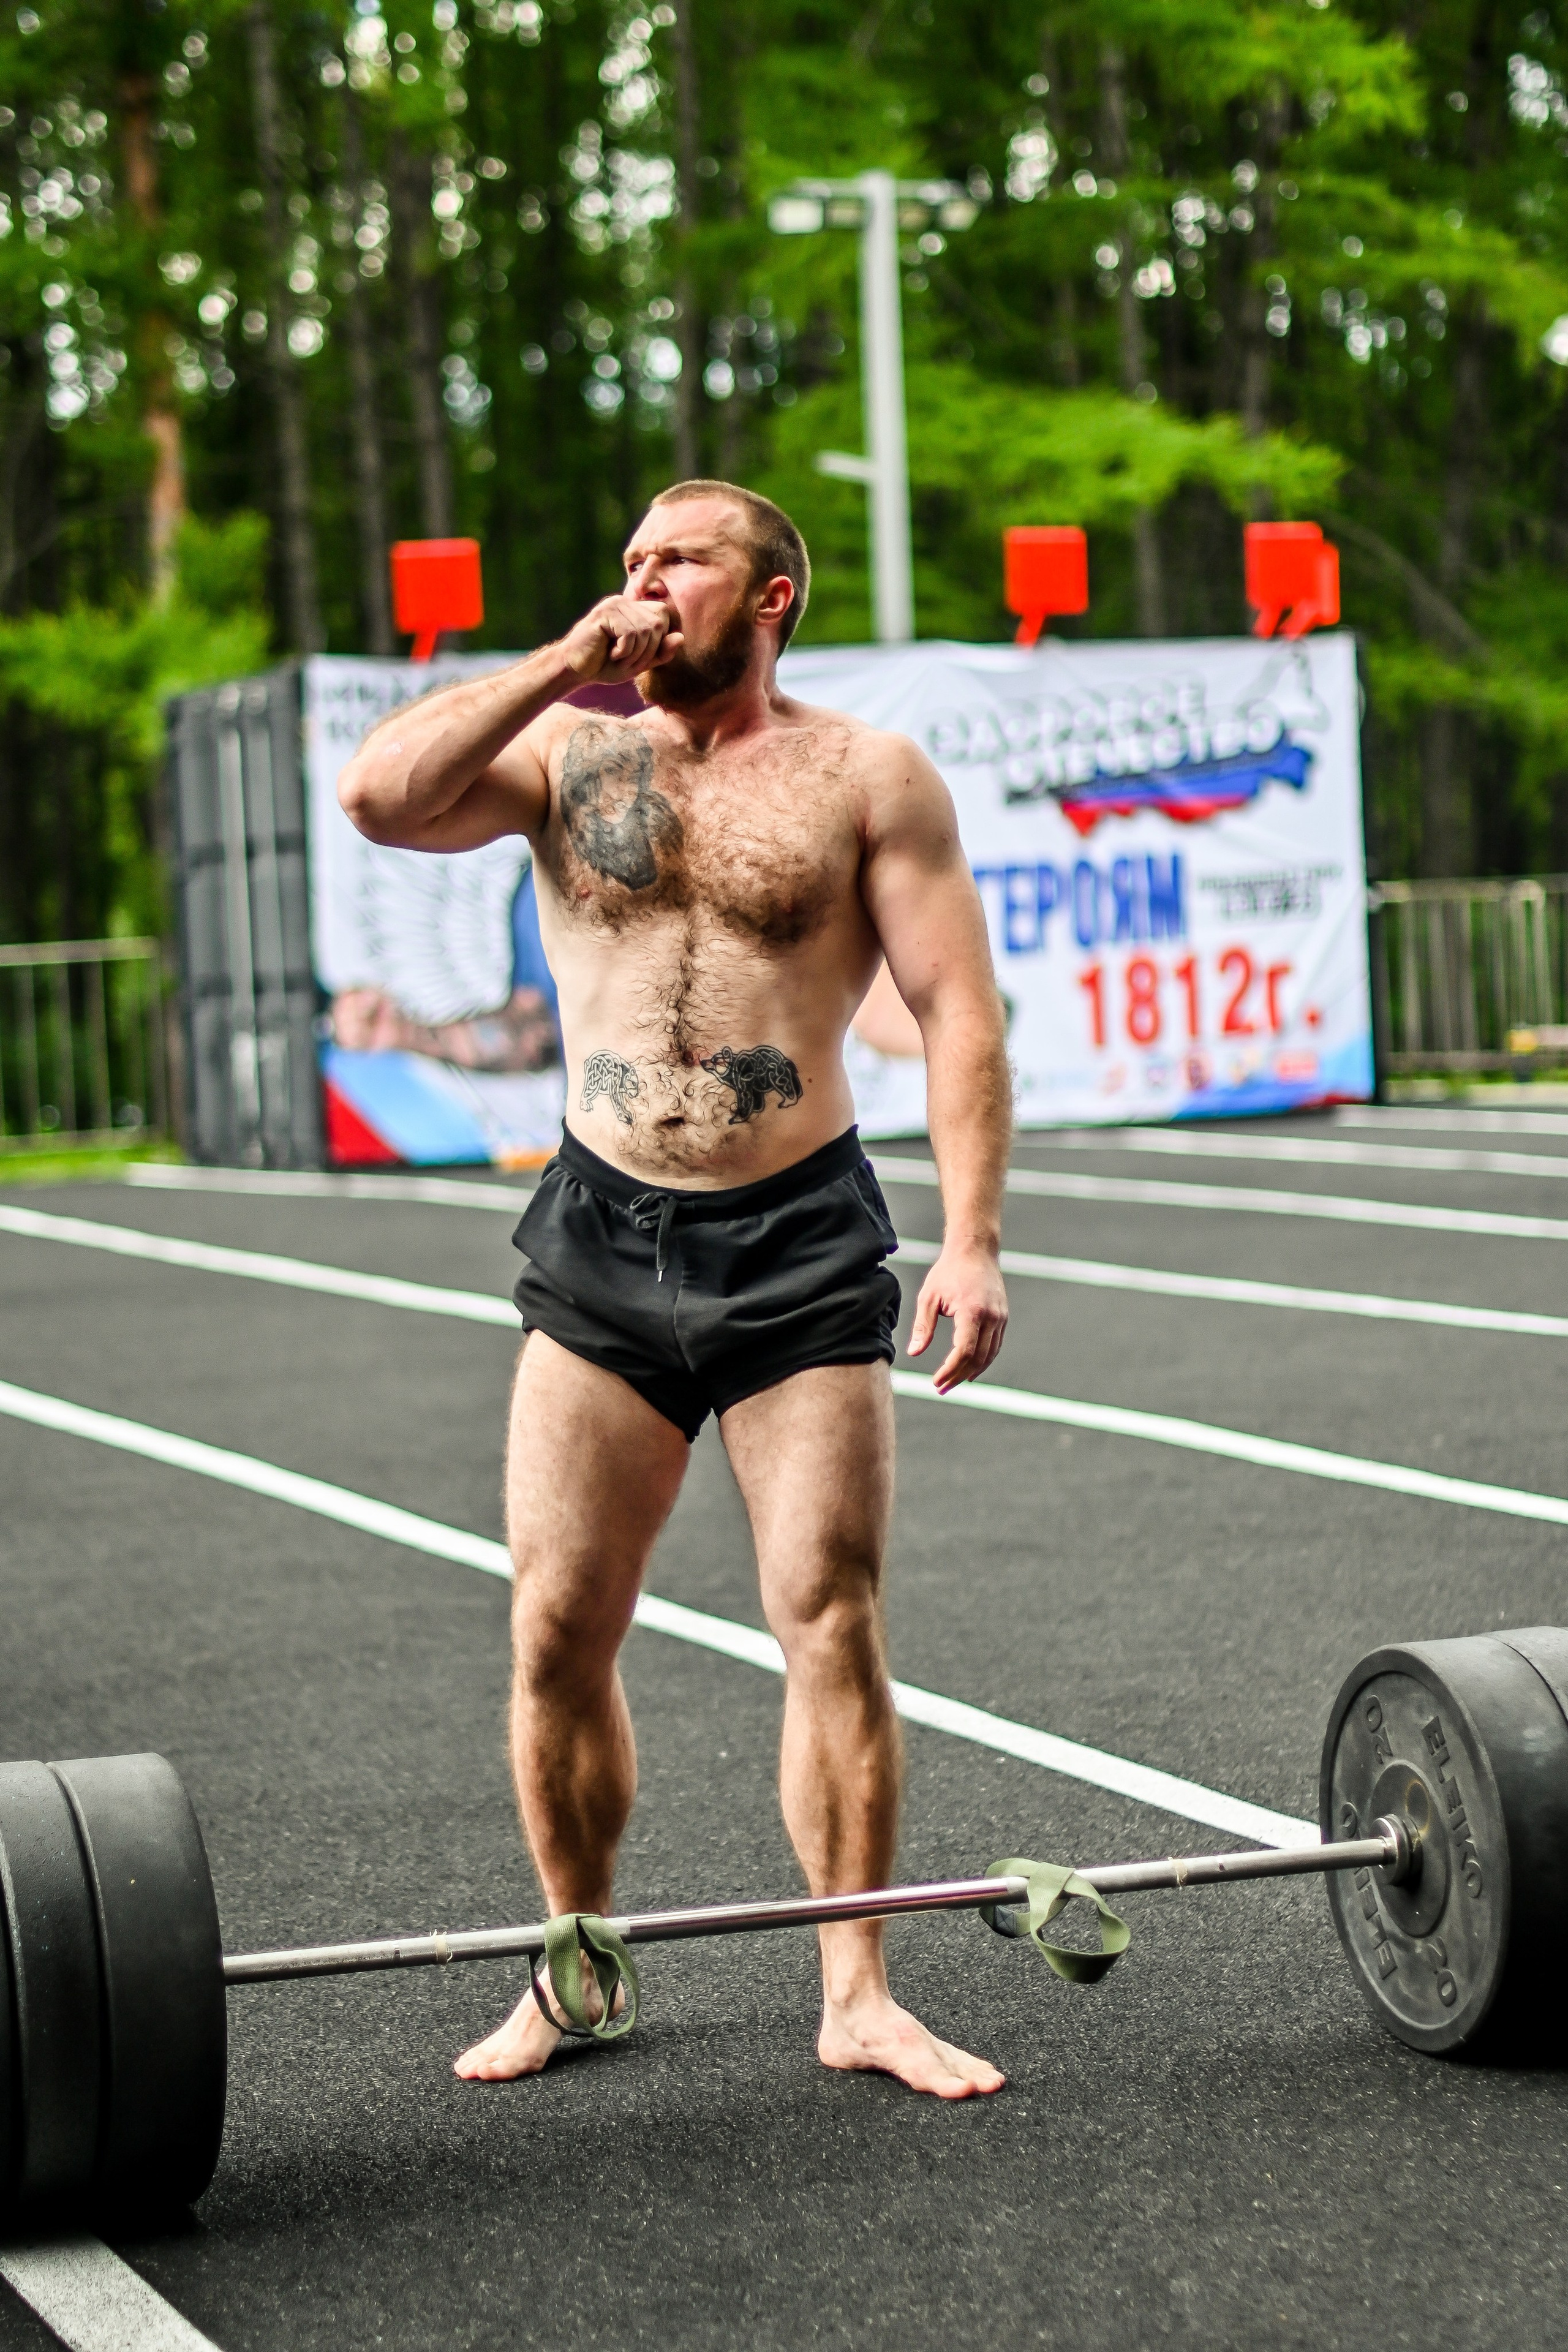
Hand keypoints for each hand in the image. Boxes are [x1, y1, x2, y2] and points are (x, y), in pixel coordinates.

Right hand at [560, 594, 682, 684]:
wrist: (574, 670)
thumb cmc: (605, 666)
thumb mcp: (640, 663)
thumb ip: (661, 652)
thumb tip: (681, 637)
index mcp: (635, 609)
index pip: (663, 616)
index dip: (657, 641)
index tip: (636, 655)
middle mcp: (625, 602)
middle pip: (657, 624)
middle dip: (645, 651)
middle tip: (624, 658)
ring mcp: (614, 604)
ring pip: (645, 631)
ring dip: (633, 654)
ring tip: (616, 657)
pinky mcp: (604, 613)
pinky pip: (630, 634)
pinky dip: (623, 651)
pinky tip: (609, 653)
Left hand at [906, 1240, 1007, 1392]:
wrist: (974, 1249)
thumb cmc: (948, 1271)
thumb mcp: (929, 1296)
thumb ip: (923, 1326)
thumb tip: (914, 1352)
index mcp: (972, 1311)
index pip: (963, 1351)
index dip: (950, 1370)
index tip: (936, 1382)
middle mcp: (991, 1316)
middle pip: (978, 1358)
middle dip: (959, 1376)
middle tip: (941, 1388)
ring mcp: (1000, 1316)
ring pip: (990, 1355)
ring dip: (972, 1372)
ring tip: (954, 1382)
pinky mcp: (1003, 1316)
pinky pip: (995, 1345)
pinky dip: (984, 1360)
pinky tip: (971, 1369)